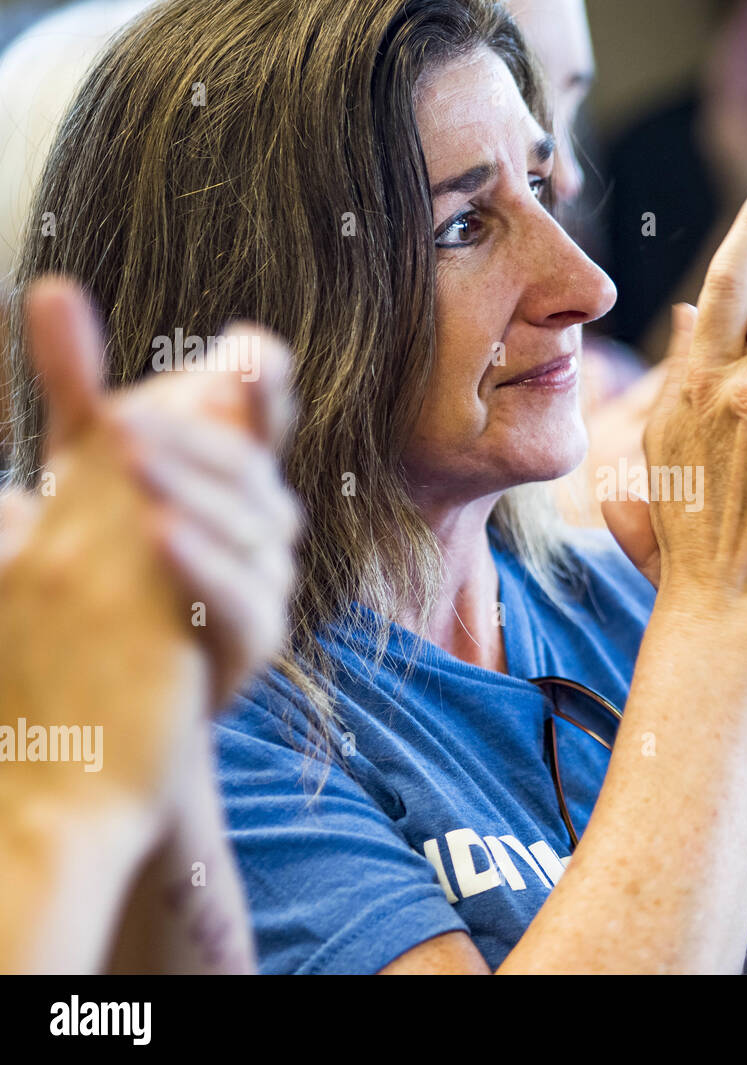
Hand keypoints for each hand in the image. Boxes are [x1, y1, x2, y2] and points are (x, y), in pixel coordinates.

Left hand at [0, 278, 297, 808]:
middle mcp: (262, 526)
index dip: (265, 387)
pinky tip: (157, 531)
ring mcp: (267, 583)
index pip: (260, 423)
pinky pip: (241, 597)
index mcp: (229, 481)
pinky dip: (203, 562)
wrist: (107, 701)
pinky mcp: (254, 641)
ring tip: (127, 460)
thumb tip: (52, 288)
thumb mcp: (81, 477)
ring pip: (252, 528)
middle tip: (118, 420)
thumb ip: (80, 388)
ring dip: (194, 490)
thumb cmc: (103, 575)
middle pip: (250, 469)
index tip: (253, 349)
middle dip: (193, 438)